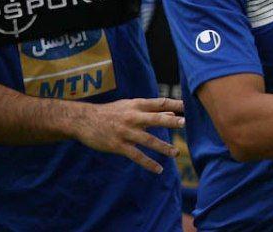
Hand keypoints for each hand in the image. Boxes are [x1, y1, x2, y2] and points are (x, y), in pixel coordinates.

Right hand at [70, 97, 184, 173]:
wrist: (83, 120)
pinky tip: (158, 169)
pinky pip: (136, 156)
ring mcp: (125, 132)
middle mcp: (132, 117)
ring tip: (176, 153)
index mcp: (137, 105)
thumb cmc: (111, 112)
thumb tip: (172, 112)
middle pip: (155, 118)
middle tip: (185, 123)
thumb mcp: (130, 106)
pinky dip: (148, 163)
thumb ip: (151, 110)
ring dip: (163, 147)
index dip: (174, 103)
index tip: (189, 106)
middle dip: (170, 121)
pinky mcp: (117, 146)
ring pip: (147, 140)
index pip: (159, 102)